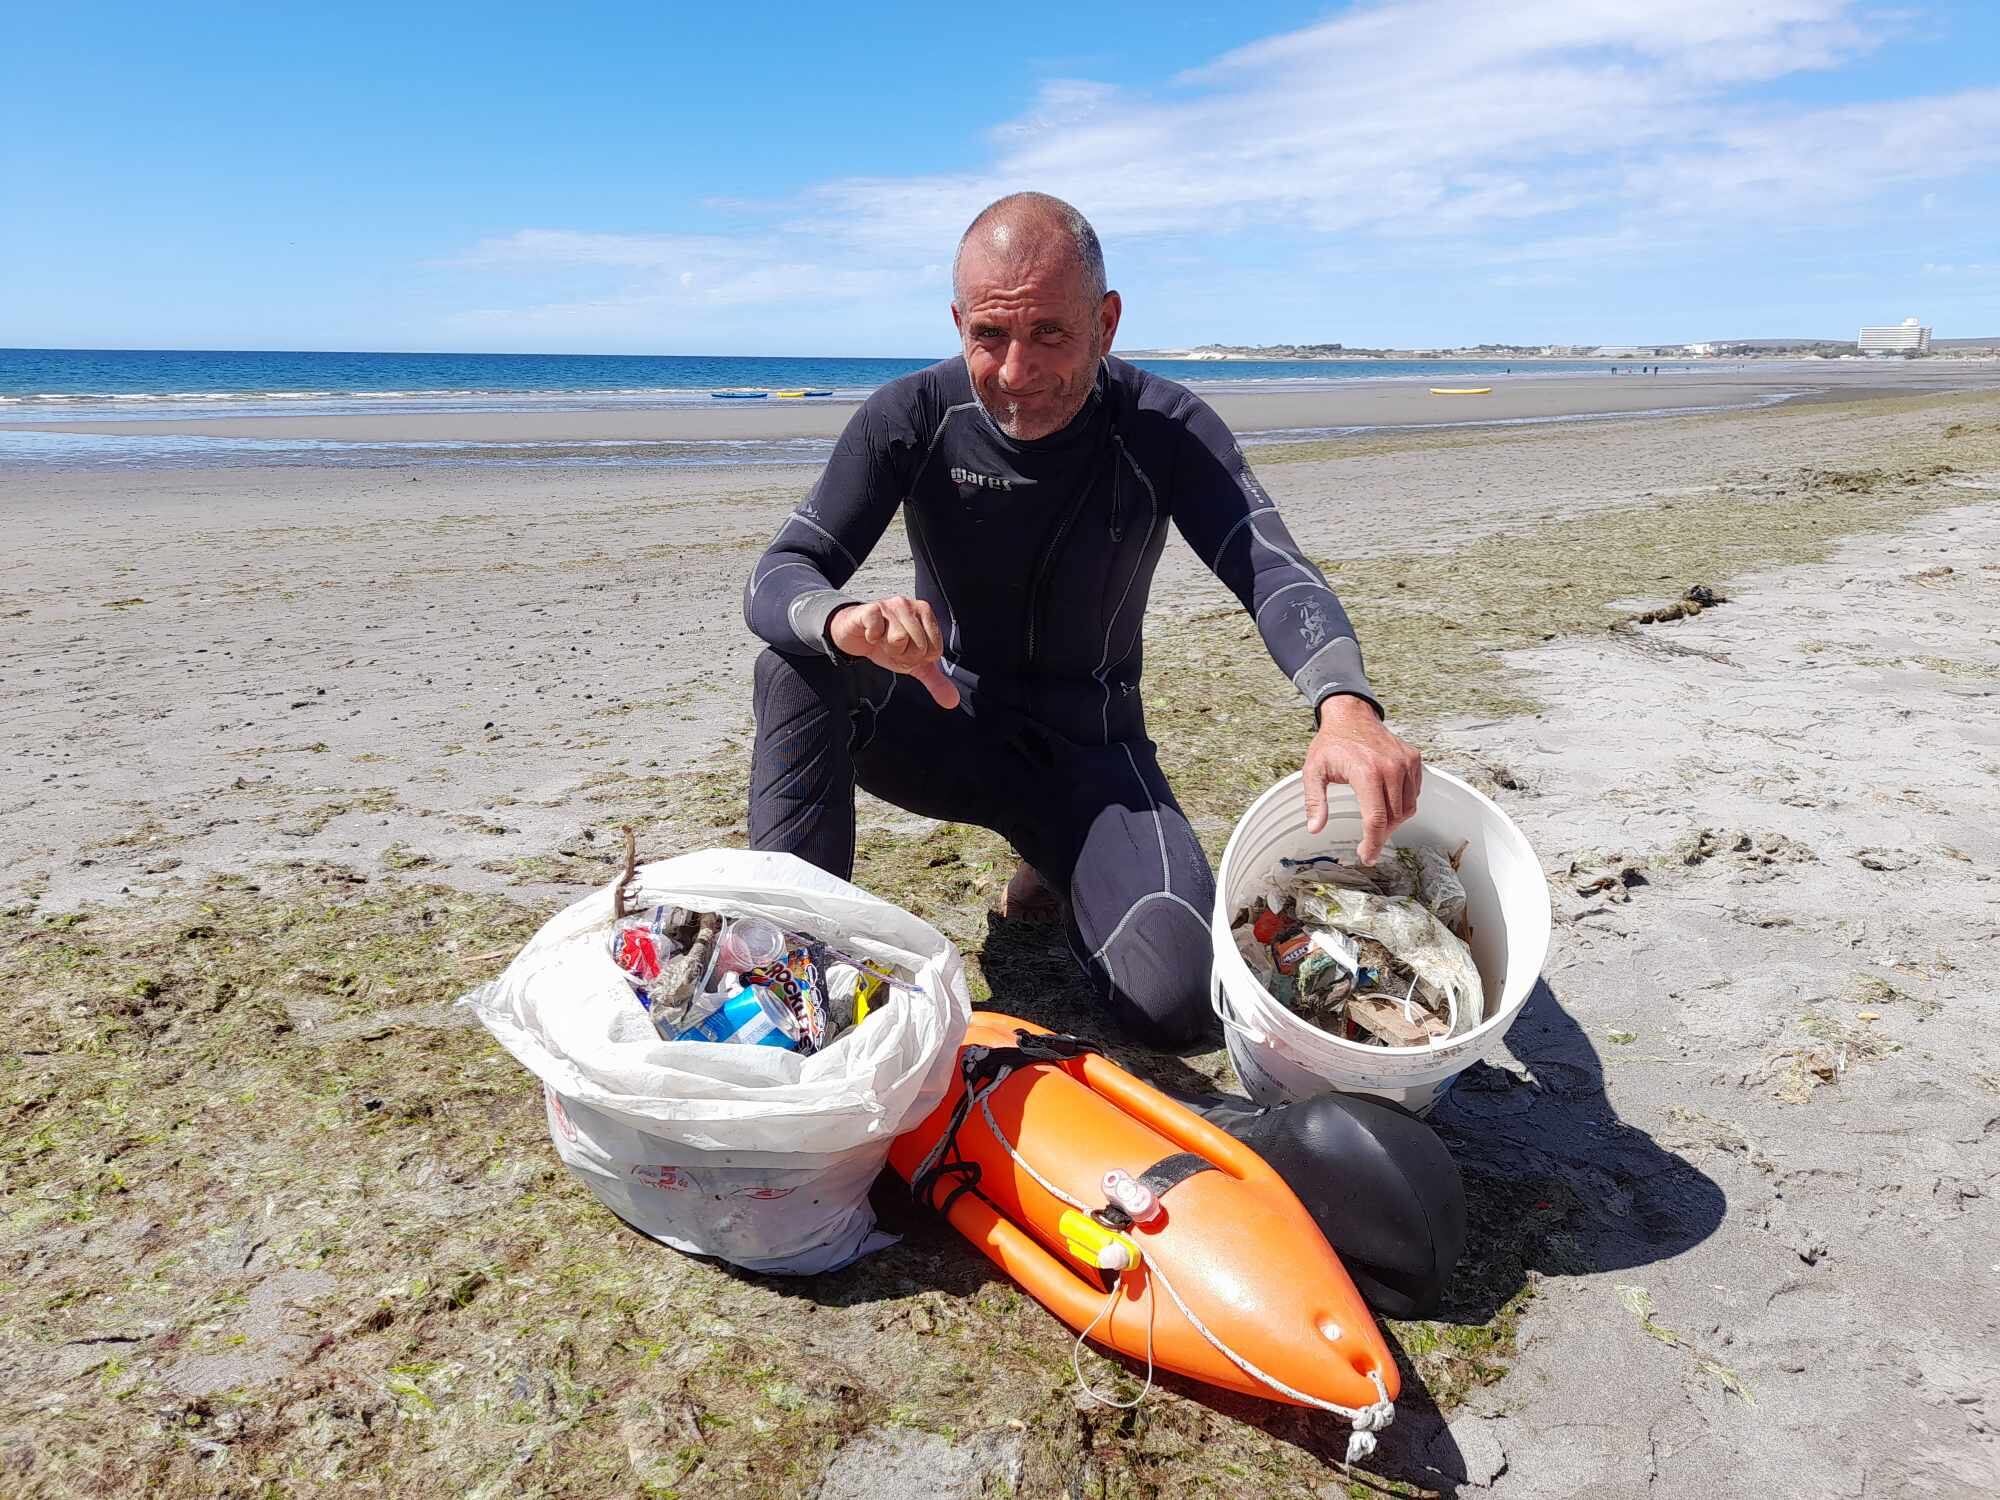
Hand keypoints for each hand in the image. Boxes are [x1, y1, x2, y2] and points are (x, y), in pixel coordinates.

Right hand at [828, 596, 960, 709]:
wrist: (853, 634)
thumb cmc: (886, 645)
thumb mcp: (913, 664)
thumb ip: (934, 680)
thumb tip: (952, 702)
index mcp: (926, 614)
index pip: (935, 650)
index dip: (918, 659)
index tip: (905, 651)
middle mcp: (910, 605)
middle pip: (918, 646)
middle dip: (903, 656)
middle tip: (892, 648)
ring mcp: (890, 605)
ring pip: (899, 639)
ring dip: (887, 648)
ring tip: (881, 641)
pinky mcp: (870, 609)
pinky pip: (877, 628)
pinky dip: (872, 638)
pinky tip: (870, 634)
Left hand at [1303, 695, 1421, 862]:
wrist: (1350, 715)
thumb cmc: (1332, 742)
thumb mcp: (1313, 771)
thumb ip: (1315, 801)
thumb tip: (1314, 827)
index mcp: (1366, 772)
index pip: (1376, 819)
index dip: (1372, 843)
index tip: (1367, 856)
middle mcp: (1390, 768)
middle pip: (1393, 818)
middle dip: (1381, 836)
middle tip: (1368, 844)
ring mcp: (1405, 763)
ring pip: (1408, 808)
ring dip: (1394, 822)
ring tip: (1376, 825)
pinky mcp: (1413, 759)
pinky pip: (1414, 792)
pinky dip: (1404, 804)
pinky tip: (1388, 804)